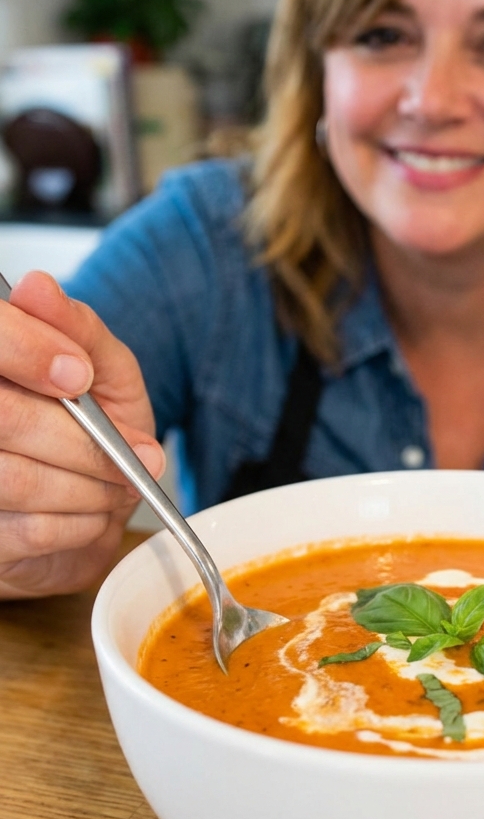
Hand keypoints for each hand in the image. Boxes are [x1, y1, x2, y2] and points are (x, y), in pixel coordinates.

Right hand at [0, 272, 165, 598]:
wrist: (86, 508)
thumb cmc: (92, 428)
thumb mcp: (104, 369)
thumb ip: (77, 329)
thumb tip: (37, 287)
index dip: (30, 351)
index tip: (80, 374)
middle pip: (4, 417)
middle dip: (84, 442)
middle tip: (134, 452)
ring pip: (16, 479)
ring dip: (88, 488)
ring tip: (116, 485)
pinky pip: (26, 531)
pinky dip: (77, 525)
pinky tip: (89, 511)